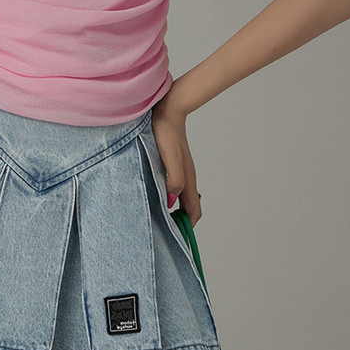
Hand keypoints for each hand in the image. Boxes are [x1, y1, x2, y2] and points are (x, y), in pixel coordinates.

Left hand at [151, 94, 202, 224]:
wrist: (167, 111)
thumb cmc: (166, 133)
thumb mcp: (170, 158)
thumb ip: (174, 179)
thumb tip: (172, 199)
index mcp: (188, 179)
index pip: (193, 211)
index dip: (188, 227)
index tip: (177, 238)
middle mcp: (186, 177)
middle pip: (189, 207)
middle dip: (180, 222)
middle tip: (165, 231)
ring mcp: (180, 170)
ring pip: (181, 197)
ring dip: (173, 209)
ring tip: (159, 217)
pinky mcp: (172, 163)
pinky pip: (173, 186)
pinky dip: (168, 196)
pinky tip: (155, 194)